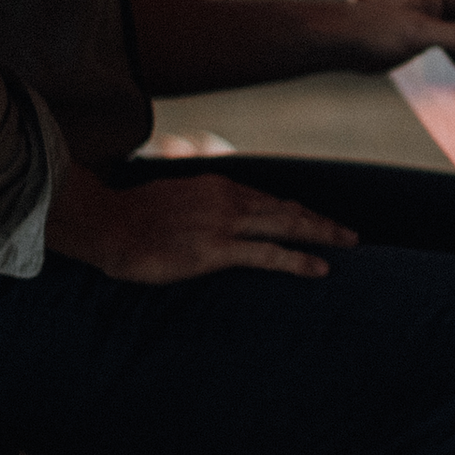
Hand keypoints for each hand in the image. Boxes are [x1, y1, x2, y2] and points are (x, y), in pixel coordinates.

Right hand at [47, 167, 357, 283]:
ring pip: (288, 225)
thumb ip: (195, 203)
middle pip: (288, 208)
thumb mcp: (169, 198)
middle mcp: (229, 199)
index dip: (296, 211)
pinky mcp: (217, 250)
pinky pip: (269, 254)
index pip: (268, 199)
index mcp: (218, 186)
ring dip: (322, 234)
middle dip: (322, 221)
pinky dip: (298, 260)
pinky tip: (320, 269)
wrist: (104, 223)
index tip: (315, 220)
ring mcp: (226, 223)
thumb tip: (201, 215)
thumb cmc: (127, 217)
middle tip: (350, 234)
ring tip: (348, 244)